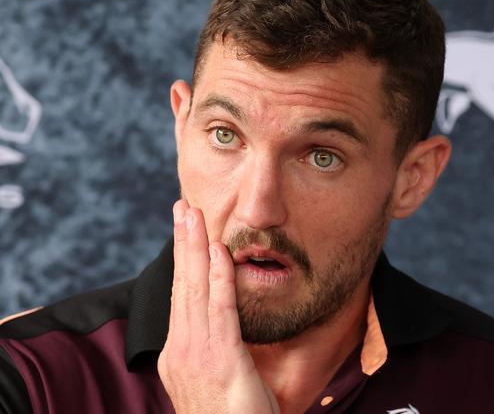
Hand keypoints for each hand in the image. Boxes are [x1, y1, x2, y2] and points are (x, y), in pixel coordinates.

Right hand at [158, 199, 280, 413]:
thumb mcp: (216, 378)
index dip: (183, 261)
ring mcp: (197, 354)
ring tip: (192, 214)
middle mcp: (181, 349)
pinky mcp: (221, 359)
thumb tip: (222, 319)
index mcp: (178, 354)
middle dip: (182, 242)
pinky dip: (219, 275)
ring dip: (195, 247)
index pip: (180, 296)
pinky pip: (221, 308)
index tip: (185, 231)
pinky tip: (220, 250)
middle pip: (182, 284)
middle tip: (182, 207)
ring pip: (195, 288)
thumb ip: (215, 347)